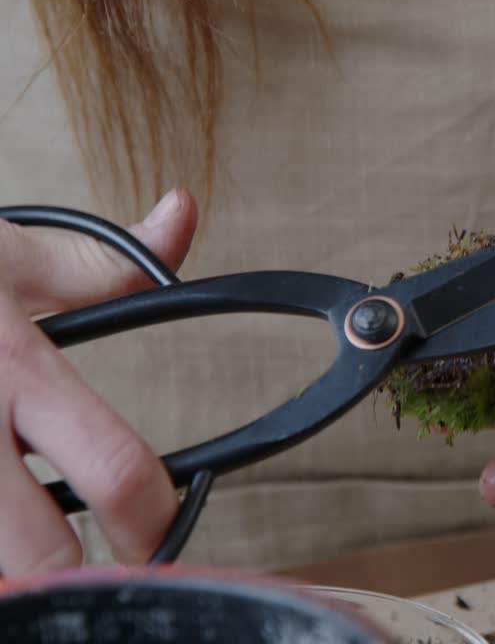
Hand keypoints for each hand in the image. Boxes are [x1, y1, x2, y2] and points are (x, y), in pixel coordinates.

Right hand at [0, 190, 196, 575]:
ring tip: (26, 554)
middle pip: (40, 553)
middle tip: (93, 573)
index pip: (116, 466)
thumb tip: (183, 213)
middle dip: (74, 576)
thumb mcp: (3, 254)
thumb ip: (101, 259)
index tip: (158, 535)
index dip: (153, 520)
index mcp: (16, 368)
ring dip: (10, 572)